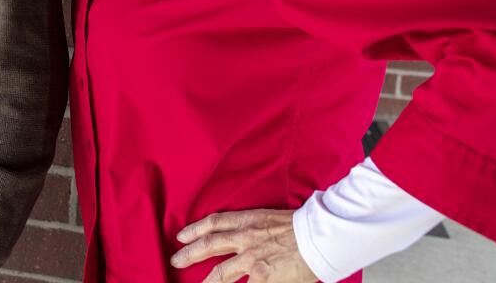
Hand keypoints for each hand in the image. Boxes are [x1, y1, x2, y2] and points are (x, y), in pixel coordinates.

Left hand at [170, 209, 315, 282]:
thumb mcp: (272, 219)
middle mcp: (244, 239)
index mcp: (247, 221)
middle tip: (176, 259)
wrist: (319, 236)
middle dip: (189, 254)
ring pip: (220, 274)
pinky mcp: (262, 277)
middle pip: (209, 245)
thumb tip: (245, 238)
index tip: (182, 236)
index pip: (214, 223)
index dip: (195, 230)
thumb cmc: (302, 227)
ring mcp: (251, 259)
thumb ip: (255, 228)